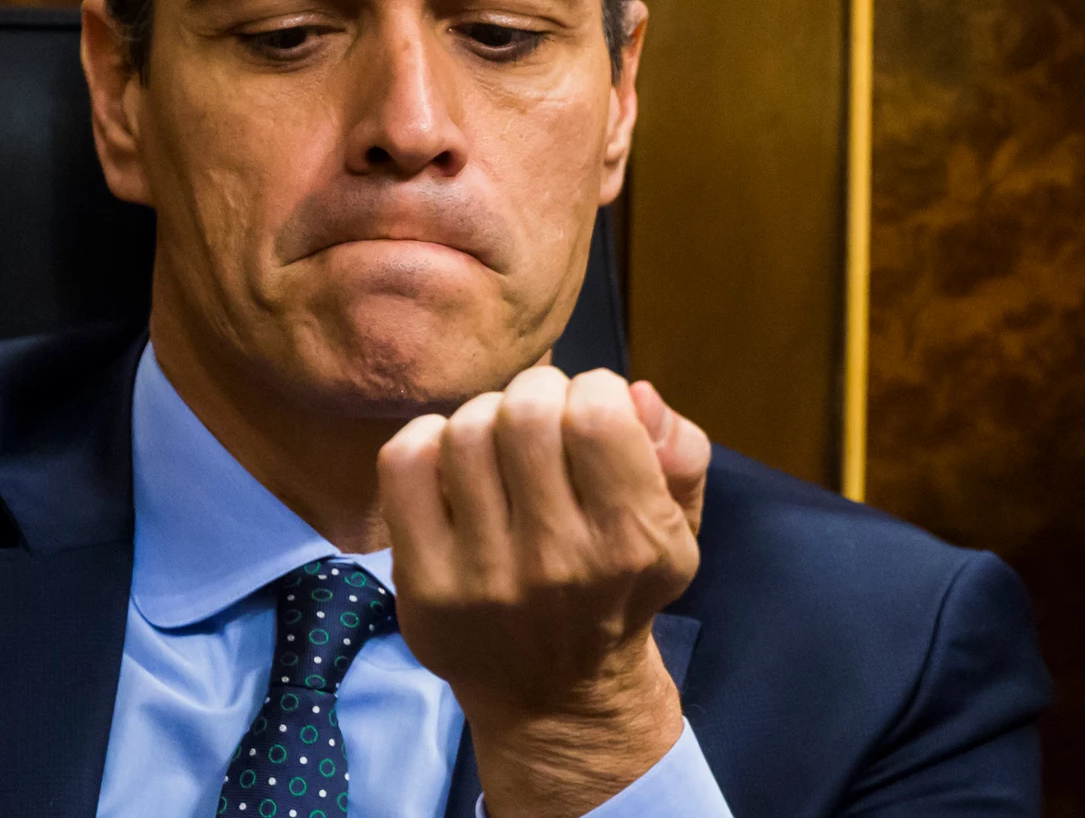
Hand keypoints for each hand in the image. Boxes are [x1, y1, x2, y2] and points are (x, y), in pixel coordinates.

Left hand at [378, 366, 710, 817]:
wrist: (556, 695)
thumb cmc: (618, 590)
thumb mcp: (677, 530)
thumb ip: (680, 453)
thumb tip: (634, 392)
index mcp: (630, 539)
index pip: (598, 413)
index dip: (594, 389)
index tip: (591, 412)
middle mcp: (557, 560)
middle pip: (526, 413)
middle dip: (536, 393)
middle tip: (540, 418)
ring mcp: (483, 576)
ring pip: (466, 431)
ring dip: (484, 416)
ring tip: (498, 443)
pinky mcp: (424, 584)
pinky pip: (404, 464)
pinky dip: (425, 439)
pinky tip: (449, 461)